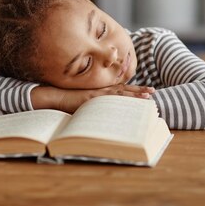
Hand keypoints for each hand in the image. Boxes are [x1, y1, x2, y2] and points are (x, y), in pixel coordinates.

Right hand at [31, 84, 154, 113]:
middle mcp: (100, 90)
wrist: (51, 96)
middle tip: (153, 92)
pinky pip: (109, 98)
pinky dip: (121, 98)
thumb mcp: (82, 104)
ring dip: (135, 94)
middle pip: (123, 89)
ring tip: (148, 95)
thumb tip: (100, 116)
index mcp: (99, 91)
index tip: (145, 92)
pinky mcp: (91, 97)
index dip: (132, 90)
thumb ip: (92, 106)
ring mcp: (96, 93)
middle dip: (138, 91)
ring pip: (120, 92)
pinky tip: (130, 100)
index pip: (119, 90)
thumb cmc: (64, 101)